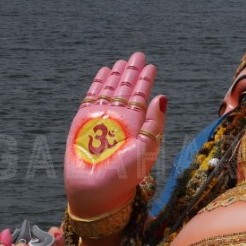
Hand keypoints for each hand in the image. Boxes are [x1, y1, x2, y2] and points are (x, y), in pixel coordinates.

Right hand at [63, 52, 166, 219]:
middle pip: (126, 90)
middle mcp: (119, 120)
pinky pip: (90, 98)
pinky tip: (103, 73)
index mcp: (136, 125)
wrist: (97, 191)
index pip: (142, 97)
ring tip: (121, 61)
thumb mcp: (147, 147)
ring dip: (116, 75)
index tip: (152, 66)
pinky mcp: (83, 121)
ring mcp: (101, 119)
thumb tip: (162, 97)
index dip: (146, 81)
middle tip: (137, 55)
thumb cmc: (125, 175)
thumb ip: (154, 123)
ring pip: (109, 90)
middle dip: (132, 72)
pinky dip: (96, 85)